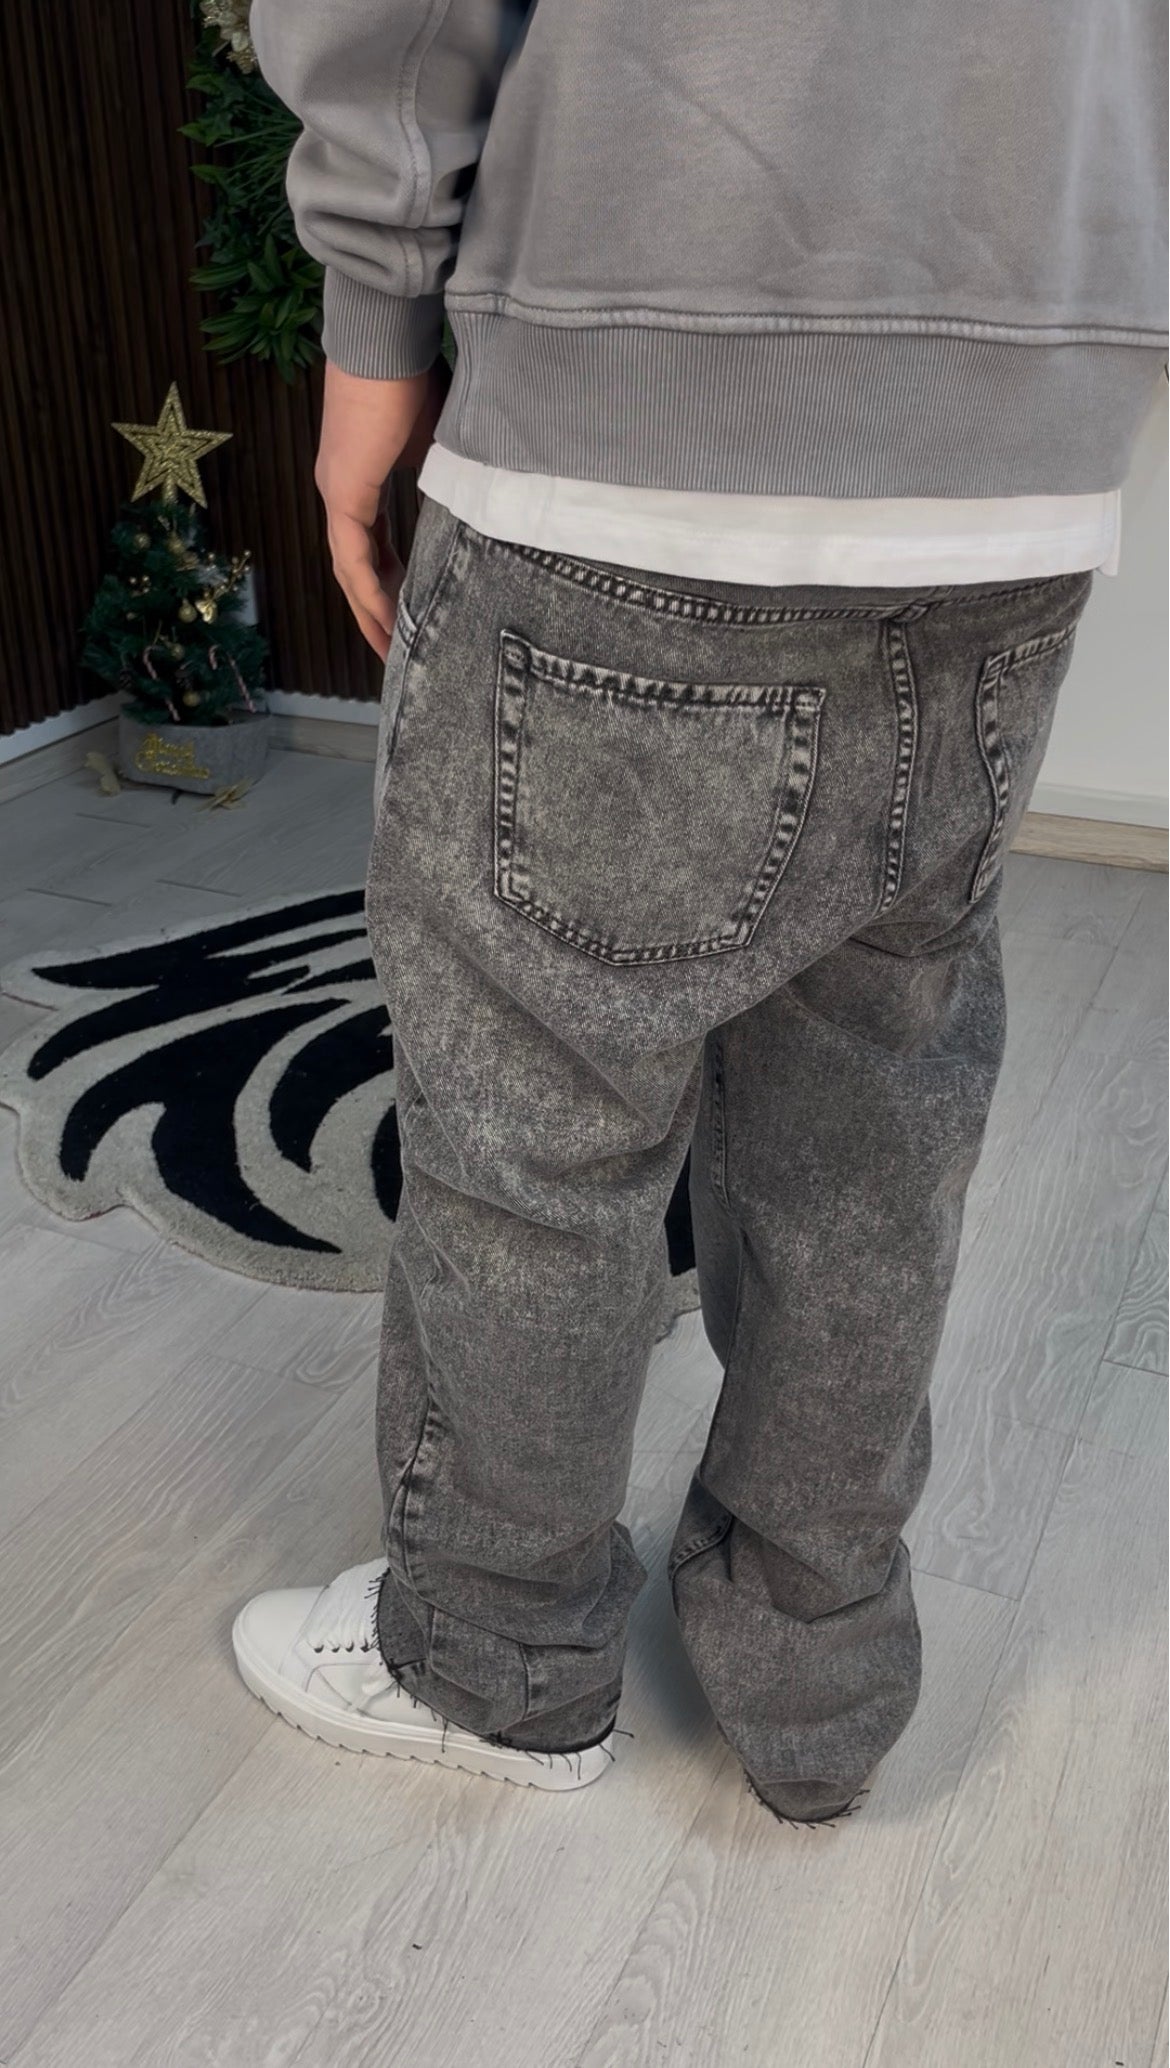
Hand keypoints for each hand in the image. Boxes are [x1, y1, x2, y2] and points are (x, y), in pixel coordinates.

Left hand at [315, 358, 449, 659]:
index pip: (373, 544)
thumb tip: (480, 499)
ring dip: (370, 613)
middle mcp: (341, 491)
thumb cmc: (414, 372)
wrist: (386, 337)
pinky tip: (385, 621)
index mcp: (360, 477)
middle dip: (376, 611)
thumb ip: (447, 474)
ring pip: (350, 571)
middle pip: (355, 567)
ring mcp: (337, 494)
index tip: (410, 610)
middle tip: (397, 648)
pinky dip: (367, 592)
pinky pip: (353, 558)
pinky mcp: (343, 494)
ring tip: (392, 649)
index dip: (390, 581)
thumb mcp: (439, 438)